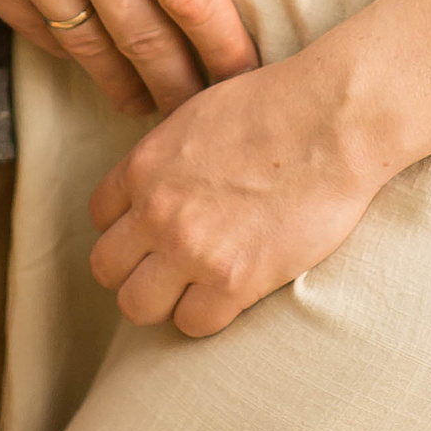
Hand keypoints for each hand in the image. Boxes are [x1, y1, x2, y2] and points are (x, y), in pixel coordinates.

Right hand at [0, 0, 275, 117]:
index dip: (227, 45)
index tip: (251, 74)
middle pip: (150, 41)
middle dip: (185, 85)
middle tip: (210, 112)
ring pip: (93, 50)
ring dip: (127, 85)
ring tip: (150, 103)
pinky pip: (37, 32)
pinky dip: (68, 54)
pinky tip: (83, 59)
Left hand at [88, 35, 389, 334]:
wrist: (331, 122)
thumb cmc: (276, 106)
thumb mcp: (197, 115)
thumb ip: (167, 157)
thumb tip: (160, 181)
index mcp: (144, 167)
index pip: (100, 219)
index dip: (128, 229)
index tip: (154, 233)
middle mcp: (156, 211)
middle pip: (106, 269)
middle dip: (135, 271)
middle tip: (170, 268)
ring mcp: (191, 249)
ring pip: (137, 307)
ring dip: (164, 301)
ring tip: (195, 289)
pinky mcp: (234, 281)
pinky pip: (192, 324)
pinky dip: (208, 315)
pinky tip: (231, 294)